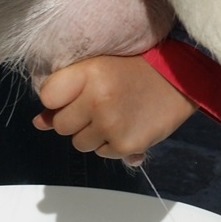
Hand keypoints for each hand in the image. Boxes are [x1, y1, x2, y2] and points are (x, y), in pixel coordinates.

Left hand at [34, 55, 197, 166]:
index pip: (48, 96)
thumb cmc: (136, 69)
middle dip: (76, 119)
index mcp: (88, 72)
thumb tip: (39, 123)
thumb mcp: (100, 68)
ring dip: (93, 133)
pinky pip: (102, 153)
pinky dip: (112, 145)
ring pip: (80, 143)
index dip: (58, 99)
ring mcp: (111, 125)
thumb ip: (66, 91)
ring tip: (117, 114)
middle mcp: (97, 99)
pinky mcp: (126, 145)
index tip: (75, 94)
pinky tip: (129, 125)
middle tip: (101, 105)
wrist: (181, 79)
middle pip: (61, 125)